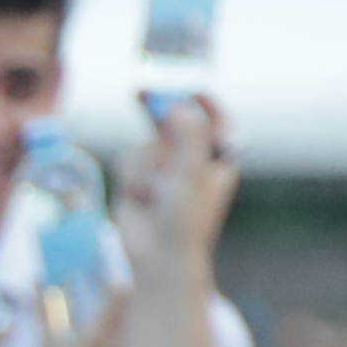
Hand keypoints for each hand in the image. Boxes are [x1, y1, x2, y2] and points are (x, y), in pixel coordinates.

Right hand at [119, 94, 239, 280]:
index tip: (189, 88)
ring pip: (147, 144)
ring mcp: (164, 170)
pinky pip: (129, 160)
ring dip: (145, 166)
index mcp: (217, 159)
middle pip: (175, 123)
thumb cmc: (185, 222)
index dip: (203, 102)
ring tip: (152, 193)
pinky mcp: (139, 179)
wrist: (158, 258)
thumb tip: (178, 107)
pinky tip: (139, 198)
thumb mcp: (193, 175)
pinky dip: (132, 176)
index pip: (215, 121)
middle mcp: (191, 161)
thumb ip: (189, 136)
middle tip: (141, 92)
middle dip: (158, 110)